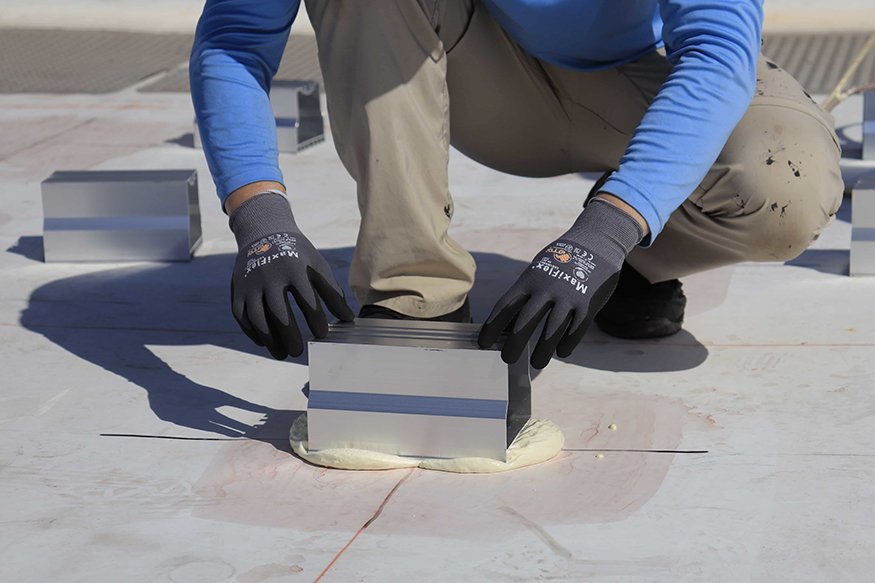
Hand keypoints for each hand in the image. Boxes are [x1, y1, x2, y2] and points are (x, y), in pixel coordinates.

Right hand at [229, 192, 353, 358]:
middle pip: (279, 312)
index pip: (307, 300)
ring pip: (257, 317)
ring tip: (281, 354)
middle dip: (289, 335)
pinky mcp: (238, 288)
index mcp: (294, 268)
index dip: (316, 320)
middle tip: (298, 352)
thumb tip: (347, 318)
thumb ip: (331, 291)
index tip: (323, 336)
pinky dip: (252, 331)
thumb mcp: (317, 265)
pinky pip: (241, 315)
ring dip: (269, 339)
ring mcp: (251, 283)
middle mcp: (270, 276)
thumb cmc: (297, 254)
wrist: (264, 233)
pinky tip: (264, 342)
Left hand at [478, 199, 642, 368]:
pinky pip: (576, 329)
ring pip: (553, 329)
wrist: (597, 241)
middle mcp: (546, 288)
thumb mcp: (539, 268)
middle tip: (506, 359)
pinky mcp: (588, 303)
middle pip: (526, 321)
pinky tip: (562, 352)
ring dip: (543, 349)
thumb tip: (510, 321)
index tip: (483, 343)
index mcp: (530, 279)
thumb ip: (527, 292)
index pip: (505, 306)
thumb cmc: (561, 259)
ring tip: (537, 363)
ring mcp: (568, 296)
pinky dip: (568, 342)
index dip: (493, 326)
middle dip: (515, 342)